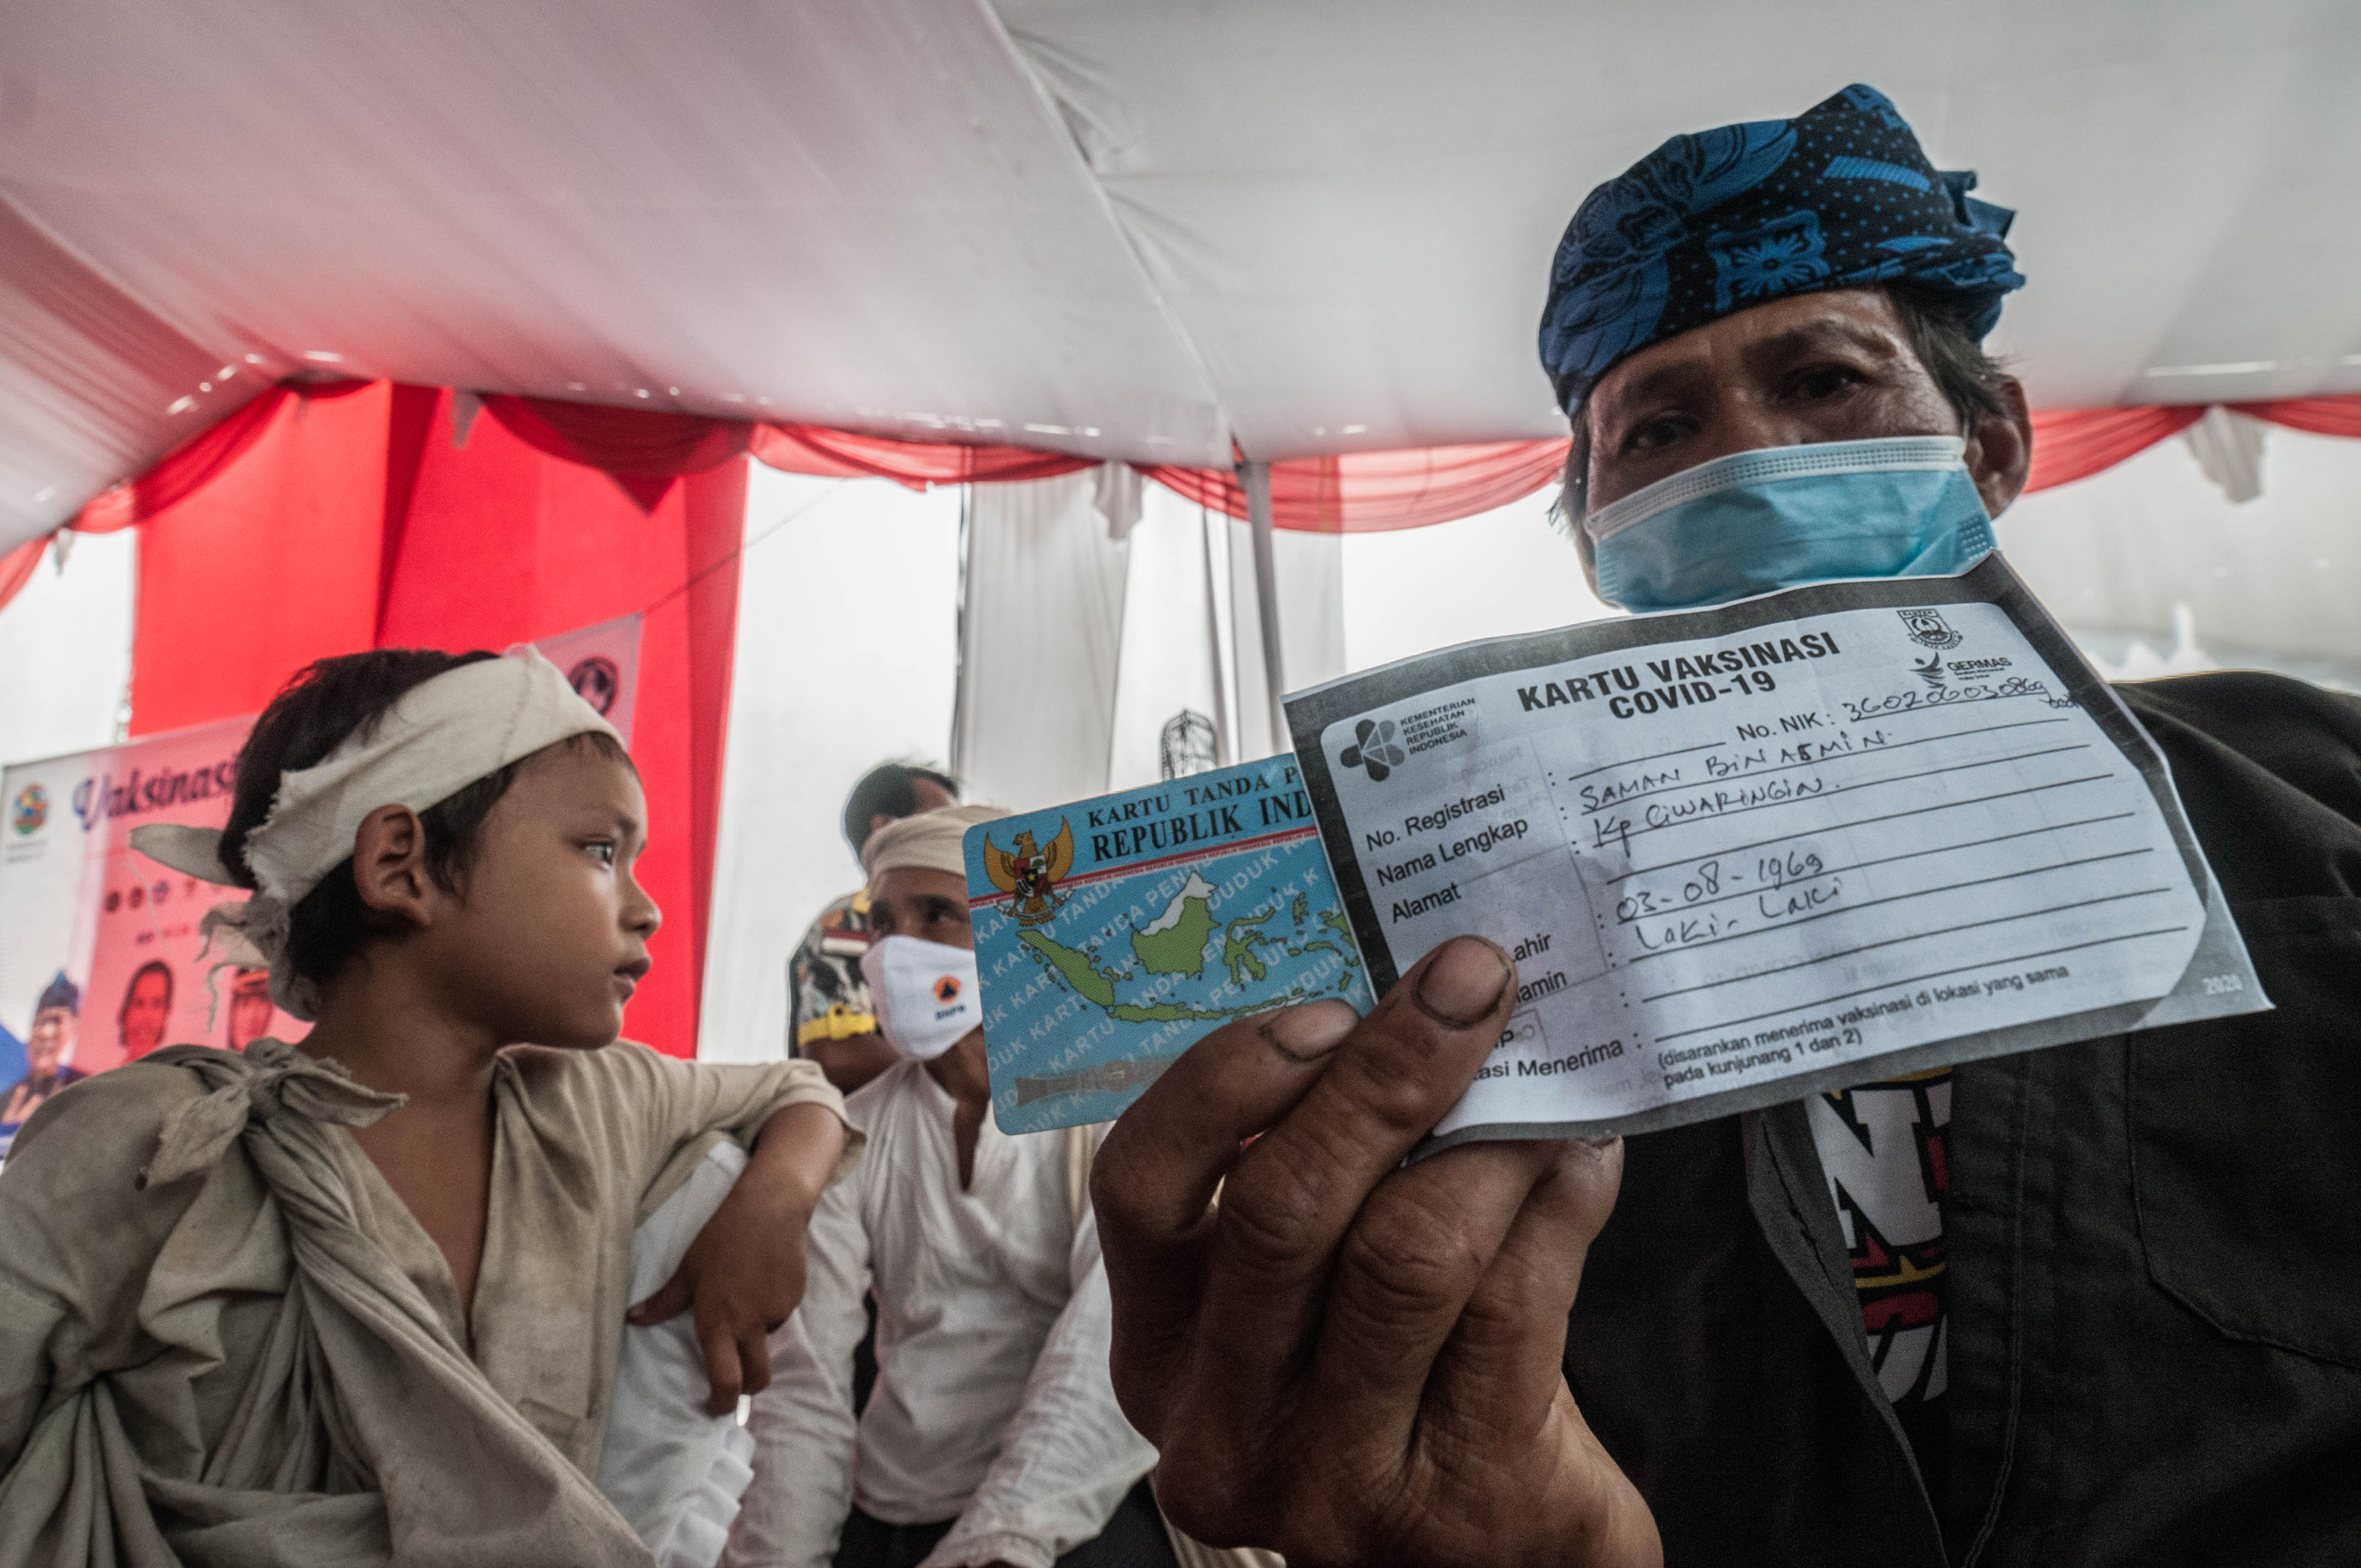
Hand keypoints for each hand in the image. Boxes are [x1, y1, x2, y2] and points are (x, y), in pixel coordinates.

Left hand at [630, 1101, 845, 1413]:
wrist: (770, 1207)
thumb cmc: (722, 1237)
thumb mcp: (688, 1269)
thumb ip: (665, 1301)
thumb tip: (634, 1319)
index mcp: (720, 1321)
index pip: (725, 1380)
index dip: (721, 1403)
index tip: (711, 1407)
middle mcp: (751, 1324)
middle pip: (756, 1378)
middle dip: (745, 1389)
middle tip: (731, 1382)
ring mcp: (777, 1312)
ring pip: (765, 1340)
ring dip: (753, 1334)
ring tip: (742, 1297)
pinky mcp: (795, 1298)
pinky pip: (778, 1315)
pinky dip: (767, 1308)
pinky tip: (759, 1280)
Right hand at [1092, 935, 1659, 1567]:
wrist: (1496, 1557)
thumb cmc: (1402, 1385)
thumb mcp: (1315, 1297)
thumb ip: (1319, 1176)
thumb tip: (1399, 999)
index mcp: (1161, 1346)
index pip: (1138, 1189)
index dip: (1225, 1081)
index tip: (1324, 1004)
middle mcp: (1220, 1421)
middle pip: (1282, 1209)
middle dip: (1385, 1074)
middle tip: (1470, 979)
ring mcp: (1331, 1478)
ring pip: (1406, 1255)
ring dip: (1491, 1140)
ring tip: (1545, 1077)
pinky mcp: (1457, 1503)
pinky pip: (1511, 1312)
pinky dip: (1558, 1208)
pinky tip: (1583, 1160)